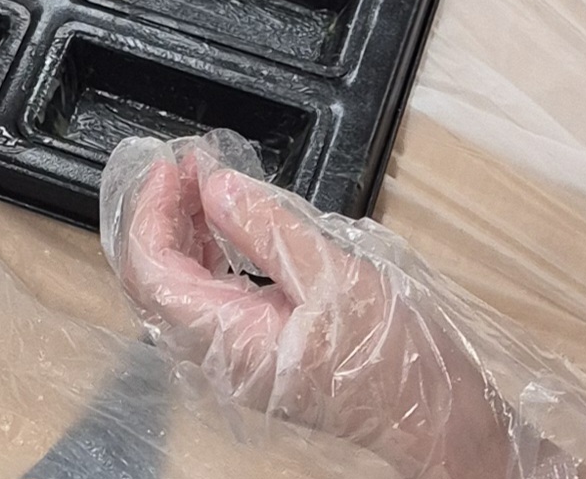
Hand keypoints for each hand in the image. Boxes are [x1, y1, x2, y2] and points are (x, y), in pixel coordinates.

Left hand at [108, 137, 566, 478]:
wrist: (435, 420)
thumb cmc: (393, 359)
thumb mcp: (335, 275)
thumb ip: (267, 229)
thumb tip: (214, 187)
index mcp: (229, 340)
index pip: (152, 273)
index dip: (150, 212)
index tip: (172, 166)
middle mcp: (220, 355)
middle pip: (158, 279)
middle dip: (162, 214)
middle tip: (188, 165)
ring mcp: (237, 357)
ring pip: (182, 288)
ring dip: (184, 230)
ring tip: (205, 181)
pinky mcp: (258, 351)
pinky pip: (211, 299)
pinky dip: (209, 254)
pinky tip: (225, 224)